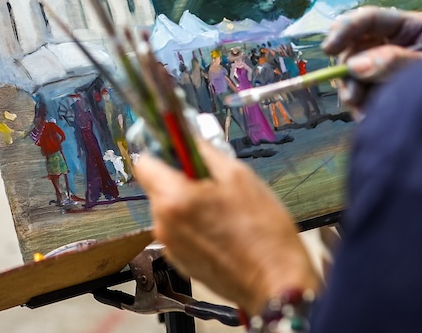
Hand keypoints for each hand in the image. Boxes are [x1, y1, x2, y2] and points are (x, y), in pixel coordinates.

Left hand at [135, 139, 320, 313]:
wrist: (277, 284)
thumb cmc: (264, 234)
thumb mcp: (239, 176)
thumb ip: (206, 152)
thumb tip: (189, 138)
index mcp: (173, 200)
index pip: (144, 162)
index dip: (162, 152)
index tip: (180, 150)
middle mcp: (164, 224)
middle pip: (158, 186)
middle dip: (181, 178)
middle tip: (213, 181)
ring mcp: (171, 246)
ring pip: (170, 208)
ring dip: (189, 202)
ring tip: (224, 208)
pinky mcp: (181, 262)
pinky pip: (179, 230)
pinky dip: (194, 224)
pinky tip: (222, 229)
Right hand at [322, 8, 421, 113]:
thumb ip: (396, 63)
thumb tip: (357, 65)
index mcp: (410, 29)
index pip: (369, 19)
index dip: (345, 28)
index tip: (329, 47)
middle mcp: (393, 45)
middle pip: (354, 46)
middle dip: (348, 69)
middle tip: (351, 94)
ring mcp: (385, 69)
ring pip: (352, 73)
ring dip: (352, 91)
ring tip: (363, 111)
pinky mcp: (381, 93)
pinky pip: (359, 95)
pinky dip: (359, 107)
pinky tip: (369, 118)